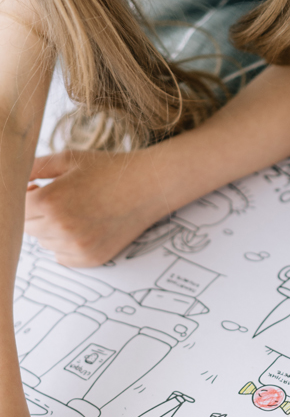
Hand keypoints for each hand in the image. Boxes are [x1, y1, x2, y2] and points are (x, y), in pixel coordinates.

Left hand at [24, 149, 160, 266]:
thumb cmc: (108, 169)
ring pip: (45, 242)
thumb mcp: (67, 158)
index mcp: (50, 201)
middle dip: (36, 213)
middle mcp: (61, 228)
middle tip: (59, 198)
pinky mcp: (91, 258)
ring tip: (75, 211)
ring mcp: (77, 246)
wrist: (148, 186)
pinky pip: (62, 256)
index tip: (37, 188)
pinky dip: (66, 244)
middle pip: (28, 228)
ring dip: (51, 229)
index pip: (17, 209)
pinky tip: (84, 226)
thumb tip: (11, 178)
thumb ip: (33, 167)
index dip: (25, 196)